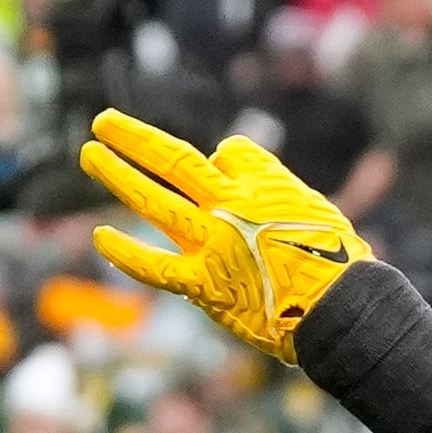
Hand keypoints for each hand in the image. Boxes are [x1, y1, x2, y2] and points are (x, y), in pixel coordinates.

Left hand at [83, 111, 366, 355]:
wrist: (341, 311)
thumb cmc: (335, 261)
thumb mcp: (311, 205)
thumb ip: (267, 183)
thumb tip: (224, 159)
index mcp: (262, 185)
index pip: (227, 154)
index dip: (223, 161)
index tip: (226, 174)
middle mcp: (230, 206)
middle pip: (172, 160)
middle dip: (134, 138)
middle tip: (101, 121)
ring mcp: (212, 244)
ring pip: (154, 201)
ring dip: (117, 175)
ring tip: (90, 154)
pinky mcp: (203, 284)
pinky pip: (155, 266)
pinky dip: (125, 253)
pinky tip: (99, 236)